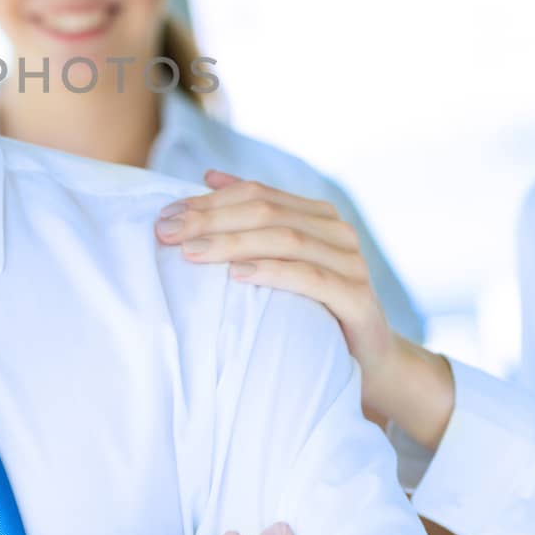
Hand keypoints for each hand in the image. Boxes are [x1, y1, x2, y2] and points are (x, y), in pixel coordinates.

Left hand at [156, 171, 454, 448]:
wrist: (369, 359)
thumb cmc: (313, 308)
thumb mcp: (280, 259)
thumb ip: (252, 218)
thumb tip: (209, 176)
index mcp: (317, 214)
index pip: (256, 194)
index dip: (208, 200)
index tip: (166, 215)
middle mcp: (337, 231)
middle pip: (266, 212)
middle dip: (210, 219)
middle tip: (166, 232)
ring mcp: (351, 263)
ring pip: (285, 239)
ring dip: (232, 242)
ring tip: (191, 252)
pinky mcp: (358, 298)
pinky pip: (310, 279)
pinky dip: (271, 272)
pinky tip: (238, 274)